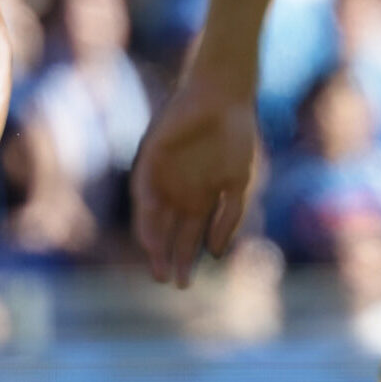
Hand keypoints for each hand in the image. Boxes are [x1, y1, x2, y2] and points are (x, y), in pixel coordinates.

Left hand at [131, 71, 259, 287]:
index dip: (186, 258)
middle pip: (167, 231)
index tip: (184, 283)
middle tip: (167, 282)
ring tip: (155, 261)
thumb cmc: (235, 135)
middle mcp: (178, 190)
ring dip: (152, 239)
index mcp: (199, 197)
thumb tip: (217, 252)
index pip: (187, 235)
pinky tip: (150, 229)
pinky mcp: (150, 157)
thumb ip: (228, 217)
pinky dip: (146, 210)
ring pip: (152, 215)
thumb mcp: (238, 183)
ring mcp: (163, 175)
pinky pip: (142, 189)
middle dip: (167, 256)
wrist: (224, 98)